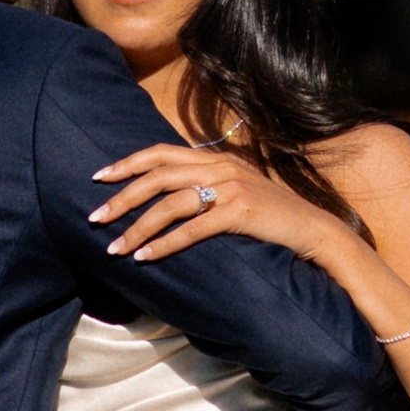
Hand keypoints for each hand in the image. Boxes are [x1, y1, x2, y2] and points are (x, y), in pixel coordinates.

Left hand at [88, 140, 337, 267]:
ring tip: (115, 248)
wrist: (314, 230)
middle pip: (158, 176)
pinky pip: (192, 229)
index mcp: (216, 158)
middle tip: (95, 218)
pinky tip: (146, 258)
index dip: (127, 163)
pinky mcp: (240, 213)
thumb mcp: (238, 190)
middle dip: (122, 197)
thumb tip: (168, 197)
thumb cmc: (272, 216)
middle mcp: (221, 167)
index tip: (98, 177)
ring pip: (170, 204)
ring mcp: (232, 188)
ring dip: (138, 227)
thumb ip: (207, 185)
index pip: (160, 152)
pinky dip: (165, 244)